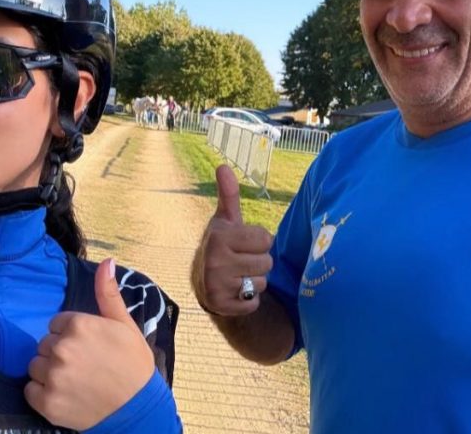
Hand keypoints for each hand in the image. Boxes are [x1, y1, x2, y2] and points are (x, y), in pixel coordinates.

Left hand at [25, 258, 154, 429]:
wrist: (137, 407)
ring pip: (35, 366)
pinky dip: (43, 393)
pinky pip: (30, 390)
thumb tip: (107, 260)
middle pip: (45, 344)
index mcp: (79, 325)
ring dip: (49, 372)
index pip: (56, 324)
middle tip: (84, 364)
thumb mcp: (125, 324)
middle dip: (60, 352)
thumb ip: (108, 293)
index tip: (88, 347)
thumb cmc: (133, 363)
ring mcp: (53, 377)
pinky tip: (64, 394)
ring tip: (74, 380)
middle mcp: (62, 349)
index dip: (71, 334)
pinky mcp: (47, 403)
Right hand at [192, 165, 272, 315]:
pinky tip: (235, 292)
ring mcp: (216, 285)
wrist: (203, 281)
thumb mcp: (225, 220)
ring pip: (261, 283)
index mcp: (219, 237)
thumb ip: (228, 195)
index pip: (266, 240)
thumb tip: (223, 165)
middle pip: (267, 263)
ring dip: (254, 281)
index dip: (260, 242)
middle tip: (241, 261)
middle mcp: (215, 261)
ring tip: (238, 275)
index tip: (244, 244)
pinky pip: (253, 303)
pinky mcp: (221, 305)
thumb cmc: (222, 245)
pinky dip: (249, 300)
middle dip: (259, 262)